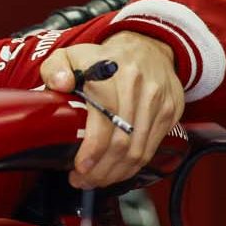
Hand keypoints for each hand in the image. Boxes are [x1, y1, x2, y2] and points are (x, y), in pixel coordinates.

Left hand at [40, 32, 182, 188]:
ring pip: (138, 150)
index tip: (79, 166)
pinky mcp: (170, 111)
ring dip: (115, 173)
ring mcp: (158, 100)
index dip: (93, 149)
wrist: (146, 46)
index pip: (105, 117)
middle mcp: (138, 86)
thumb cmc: (103, 58)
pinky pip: (151, 149)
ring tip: (96, 180)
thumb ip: (55, 68)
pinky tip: (117, 171)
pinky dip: (132, 167)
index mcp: (110, 72)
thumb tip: (60, 83)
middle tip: (83, 179)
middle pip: (121, 141)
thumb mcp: (71, 54)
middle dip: (100, 169)